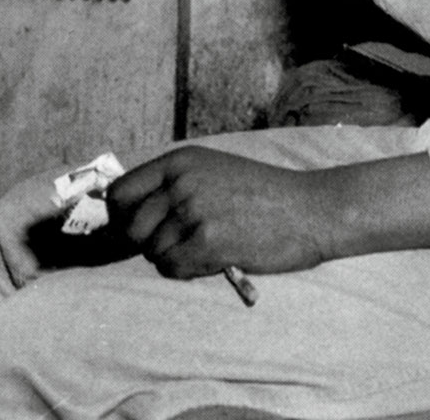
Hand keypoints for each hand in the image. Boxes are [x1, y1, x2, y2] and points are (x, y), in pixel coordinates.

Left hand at [106, 146, 325, 278]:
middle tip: (178, 243)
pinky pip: (172, 268)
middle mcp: (182, 181)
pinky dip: (187, 270)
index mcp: (181, 160)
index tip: (135, 229)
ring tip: (205, 247)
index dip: (121, 216)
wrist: (309, 209)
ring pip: (152, 252)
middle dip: (148, 243)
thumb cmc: (262, 194)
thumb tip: (125, 215)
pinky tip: (213, 258)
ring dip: (173, 257)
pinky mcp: (208, 241)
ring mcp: (195, 210)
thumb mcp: (213, 171)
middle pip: (131, 228)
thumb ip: (173, 185)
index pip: (120, 193)